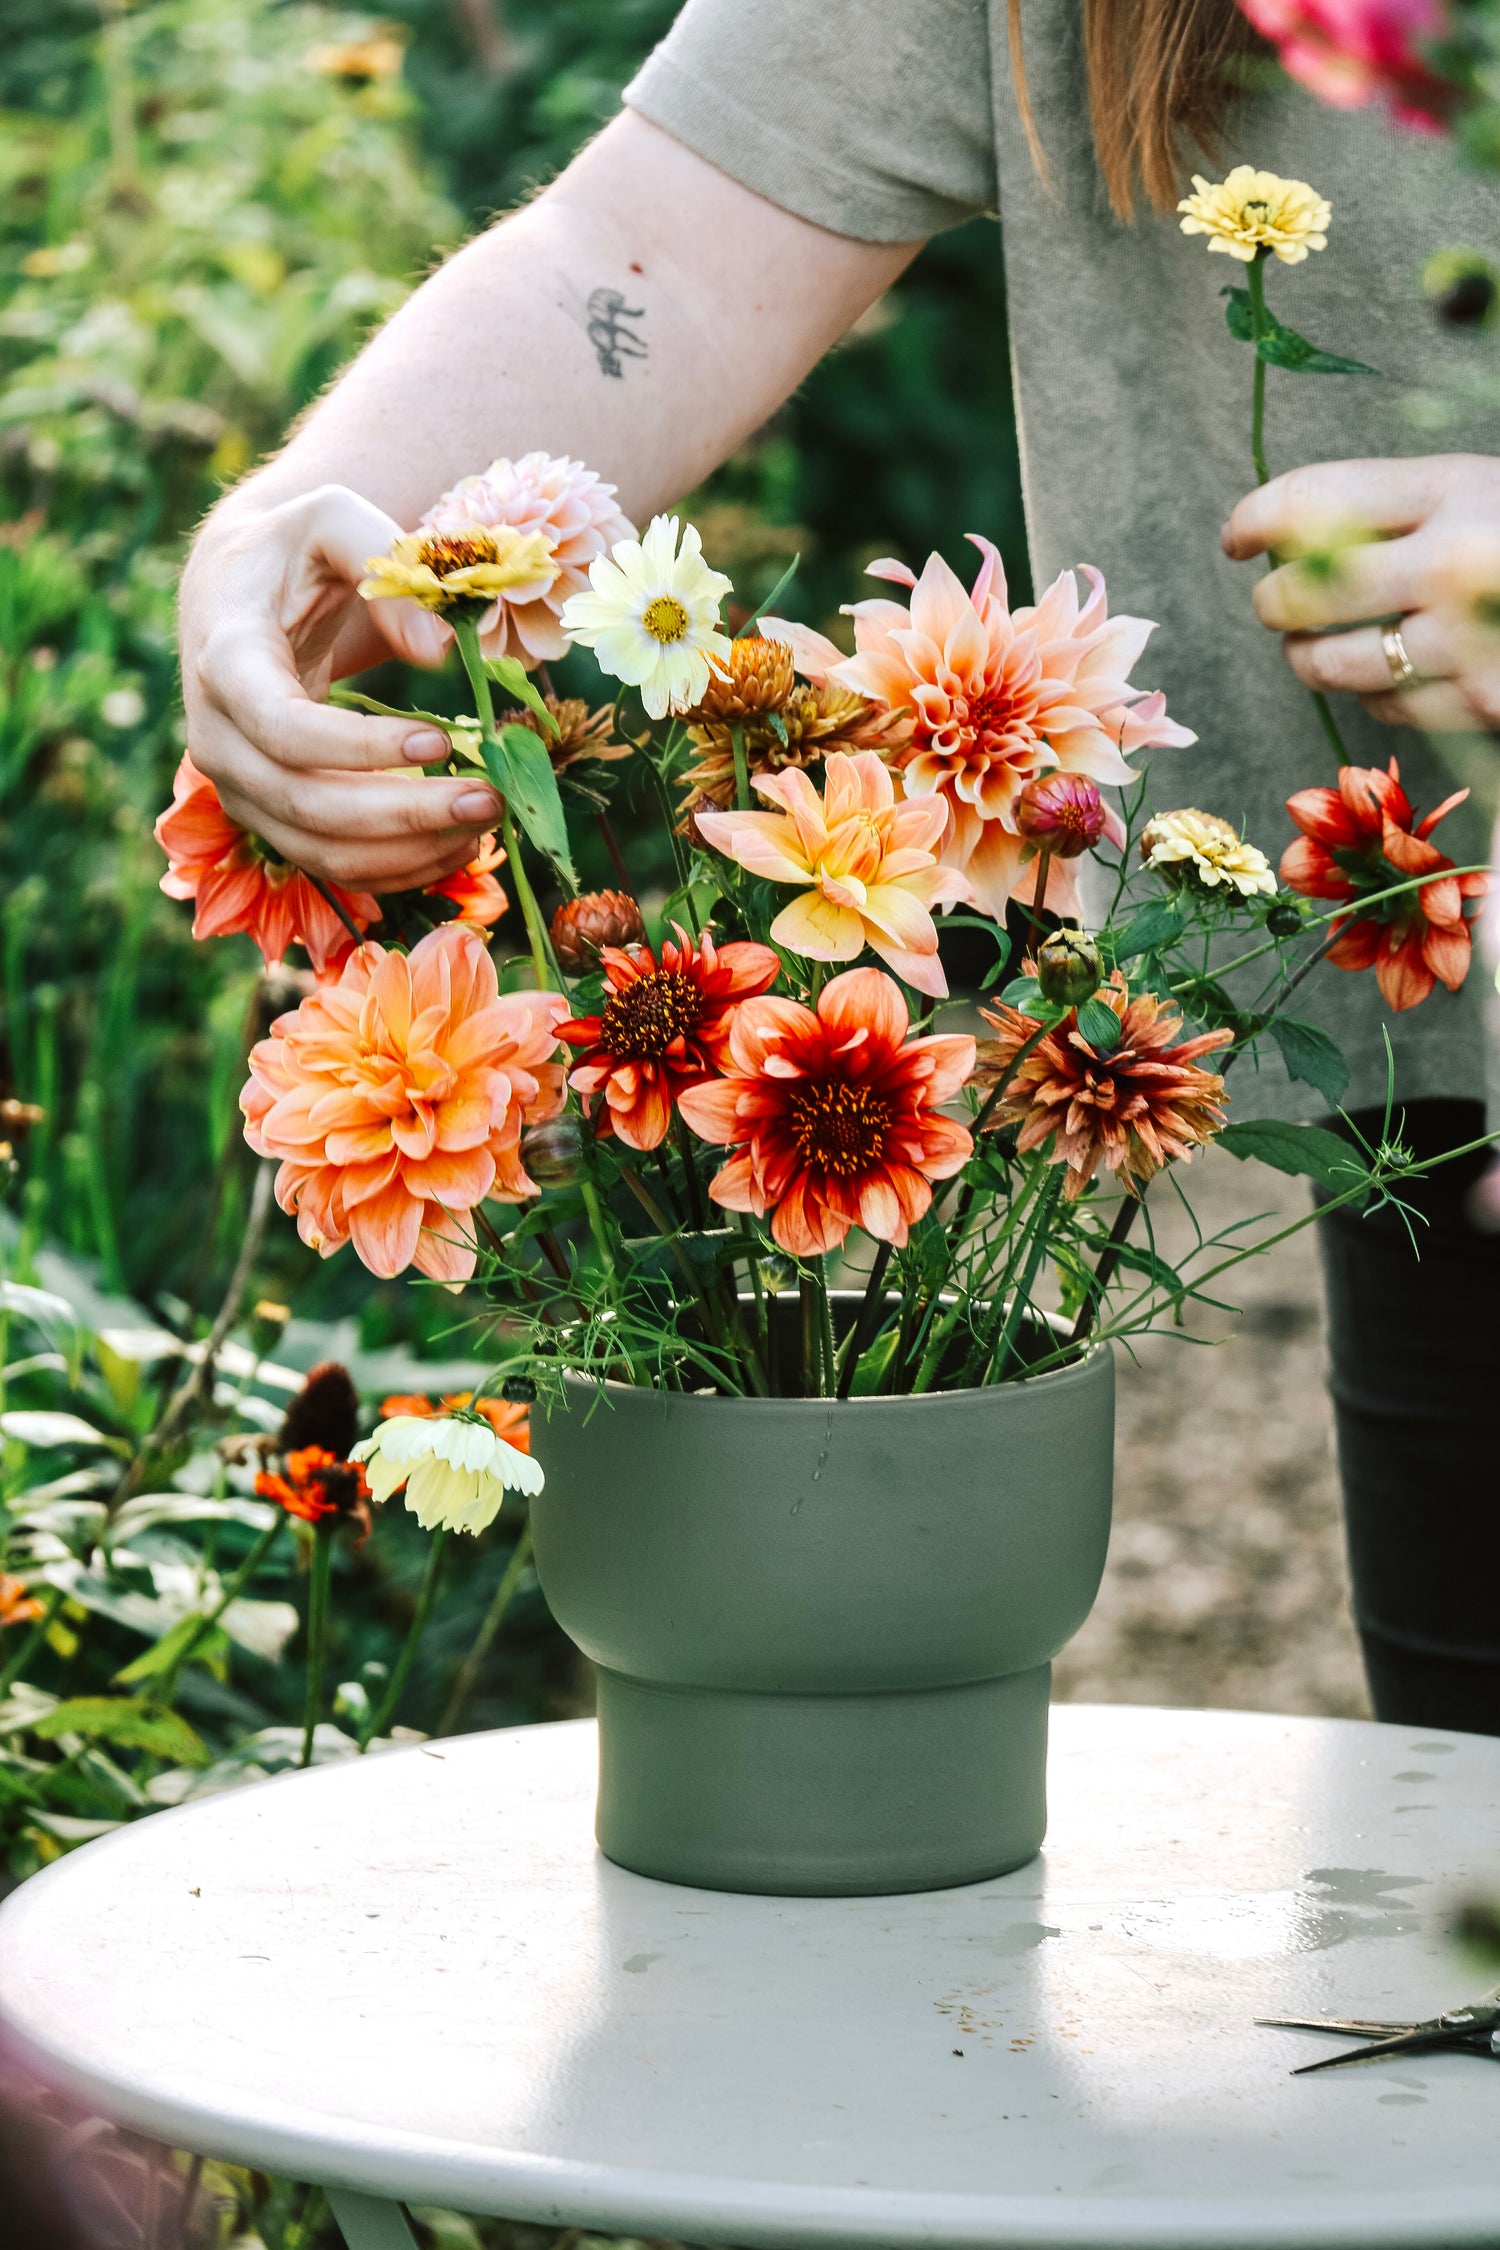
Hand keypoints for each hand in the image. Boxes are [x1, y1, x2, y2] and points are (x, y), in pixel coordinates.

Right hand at [180, 483, 503, 889]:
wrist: (233, 593)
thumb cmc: (292, 550)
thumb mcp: (334, 519)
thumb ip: (386, 560)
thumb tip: (439, 650)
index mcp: (225, 661)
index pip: (284, 731)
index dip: (361, 750)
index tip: (439, 742)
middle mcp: (217, 738)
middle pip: (307, 805)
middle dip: (404, 813)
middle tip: (489, 798)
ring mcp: (239, 787)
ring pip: (320, 850)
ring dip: (408, 850)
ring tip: (485, 822)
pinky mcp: (268, 816)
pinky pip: (331, 864)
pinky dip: (396, 866)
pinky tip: (456, 844)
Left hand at [1222, 454, 1499, 736]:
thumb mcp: (1479, 491)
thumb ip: (1399, 510)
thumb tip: (1284, 534)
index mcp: (1454, 488)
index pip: (1312, 501)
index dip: (1254, 521)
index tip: (1237, 539)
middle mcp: (1453, 563)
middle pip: (1301, 594)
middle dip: (1274, 604)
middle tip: (1279, 603)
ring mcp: (1466, 641)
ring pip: (1329, 664)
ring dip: (1308, 658)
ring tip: (1316, 645)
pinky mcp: (1480, 704)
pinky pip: (1384, 707)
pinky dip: (1374, 694)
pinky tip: (1394, 672)